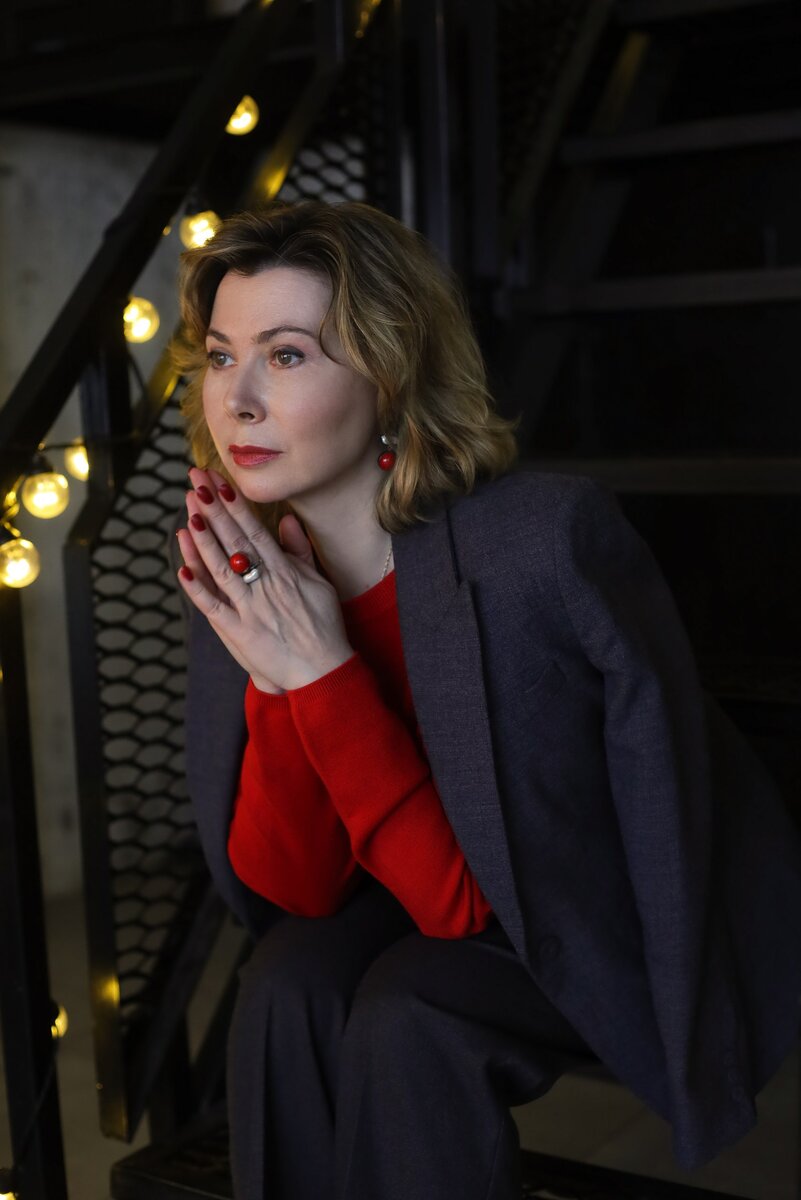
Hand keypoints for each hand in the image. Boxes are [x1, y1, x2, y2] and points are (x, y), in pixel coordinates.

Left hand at [176, 467, 353, 692]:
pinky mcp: (241, 634)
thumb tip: (287, 520)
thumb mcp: (318, 582)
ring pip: (222, 569)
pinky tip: (182, 569)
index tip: (220, 481)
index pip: (255, 531)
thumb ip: (300, 551)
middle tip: (196, 482)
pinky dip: (198, 590)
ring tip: (188, 512)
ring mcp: (251, 610)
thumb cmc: (323, 624)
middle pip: (235, 541)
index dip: (236, 505)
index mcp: (285, 572)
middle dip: (214, 510)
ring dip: (203, 540)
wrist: (325, 669)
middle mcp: (266, 586)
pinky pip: (214, 609)